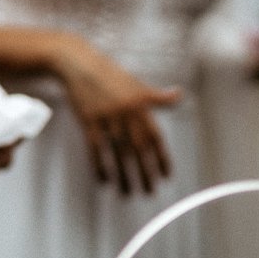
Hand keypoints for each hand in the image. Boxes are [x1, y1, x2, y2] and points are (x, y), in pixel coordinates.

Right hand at [57, 40, 179, 193]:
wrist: (79, 64)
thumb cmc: (109, 74)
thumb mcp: (136, 84)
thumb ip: (156, 96)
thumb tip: (178, 96)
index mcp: (140, 105)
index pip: (155, 137)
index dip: (161, 158)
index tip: (166, 176)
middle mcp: (126, 113)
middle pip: (138, 150)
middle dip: (145, 173)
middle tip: (149, 192)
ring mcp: (107, 118)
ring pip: (118, 153)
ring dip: (124, 176)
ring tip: (128, 193)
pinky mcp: (89, 121)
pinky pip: (96, 150)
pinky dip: (100, 166)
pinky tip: (104, 181)